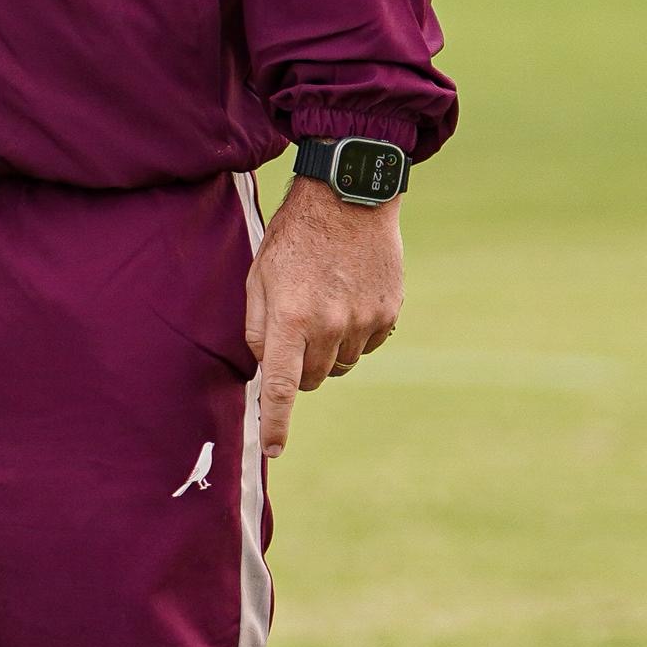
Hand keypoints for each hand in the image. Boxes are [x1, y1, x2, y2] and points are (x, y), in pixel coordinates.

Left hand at [244, 175, 403, 459]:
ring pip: (341, 364)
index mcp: (291, 317)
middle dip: (299, 368)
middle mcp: (330, 325)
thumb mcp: (259, 274)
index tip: (273, 450)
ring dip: (328, 349)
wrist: (349, 196)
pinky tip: (348, 297)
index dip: (276, 422)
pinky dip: (355, 333)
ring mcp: (364, 320)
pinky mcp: (388, 313)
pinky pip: (367, 344)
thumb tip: (266, 369)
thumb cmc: (295, 236)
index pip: (282, 386)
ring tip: (323, 303)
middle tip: (296, 331)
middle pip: (312, 379)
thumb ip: (258, 327)